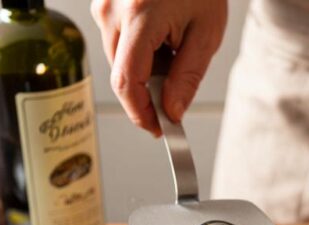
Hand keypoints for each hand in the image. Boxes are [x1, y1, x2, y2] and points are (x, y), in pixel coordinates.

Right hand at [91, 0, 227, 134]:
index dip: (141, 113)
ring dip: (145, 68)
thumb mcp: (206, 33)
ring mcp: (103, 5)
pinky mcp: (103, 4)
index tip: (158, 129)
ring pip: (119, 61)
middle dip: (149, 90)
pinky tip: (161, 33)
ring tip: (174, 45)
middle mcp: (112, 11)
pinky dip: (139, 50)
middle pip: (122, 75)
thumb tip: (172, 111)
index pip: (127, 82)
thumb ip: (187, 77)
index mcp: (139, 16)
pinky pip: (117, 41)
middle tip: (178, 85)